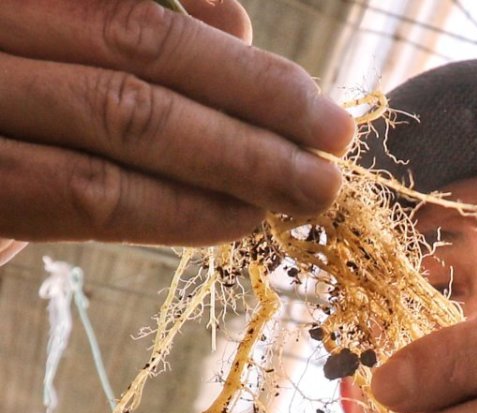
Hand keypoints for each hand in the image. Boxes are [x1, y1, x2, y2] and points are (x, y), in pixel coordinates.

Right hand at [0, 0, 353, 258]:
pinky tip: (234, 221)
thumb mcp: (56, 43)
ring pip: (120, 118)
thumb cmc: (4, 104)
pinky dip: (170, 209)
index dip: (246, 68)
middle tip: (337, 153)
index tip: (318, 112)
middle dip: (258, 108)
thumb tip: (230, 20)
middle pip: (141, 55)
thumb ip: (125, 25)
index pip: (142, 17)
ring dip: (232, 161)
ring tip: (307, 192)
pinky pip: (81, 193)